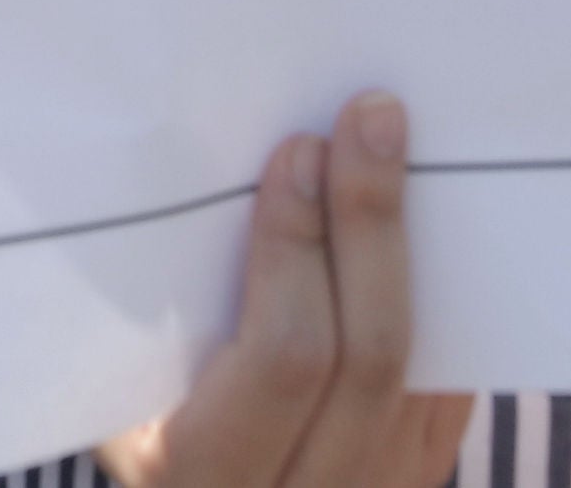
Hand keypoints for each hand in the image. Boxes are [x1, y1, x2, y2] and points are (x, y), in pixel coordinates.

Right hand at [103, 93, 470, 487]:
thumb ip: (159, 316)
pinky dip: (445, 298)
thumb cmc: (141, 430)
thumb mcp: (119, 394)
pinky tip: (429, 219)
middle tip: (371, 119)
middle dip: (371, 221)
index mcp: (204, 473)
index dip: (294, 249)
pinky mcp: (417, 486)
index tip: (298, 151)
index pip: (281, 358)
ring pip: (427, 370)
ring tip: (410, 151)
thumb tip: (203, 170)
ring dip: (418, 249)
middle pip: (369, 356)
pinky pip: (451, 386)